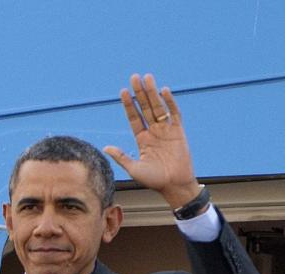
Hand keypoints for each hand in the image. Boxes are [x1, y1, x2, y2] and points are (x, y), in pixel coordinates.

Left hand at [104, 73, 201, 209]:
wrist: (174, 185)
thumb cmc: (154, 180)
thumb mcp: (134, 169)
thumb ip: (121, 157)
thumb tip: (105, 148)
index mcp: (142, 139)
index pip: (134, 118)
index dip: (129, 105)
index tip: (123, 91)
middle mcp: (153, 132)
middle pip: (145, 108)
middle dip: (140, 93)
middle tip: (134, 77)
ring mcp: (166, 130)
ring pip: (158, 107)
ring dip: (153, 93)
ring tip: (147, 78)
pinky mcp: (179, 131)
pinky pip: (174, 114)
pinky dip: (170, 102)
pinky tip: (164, 91)